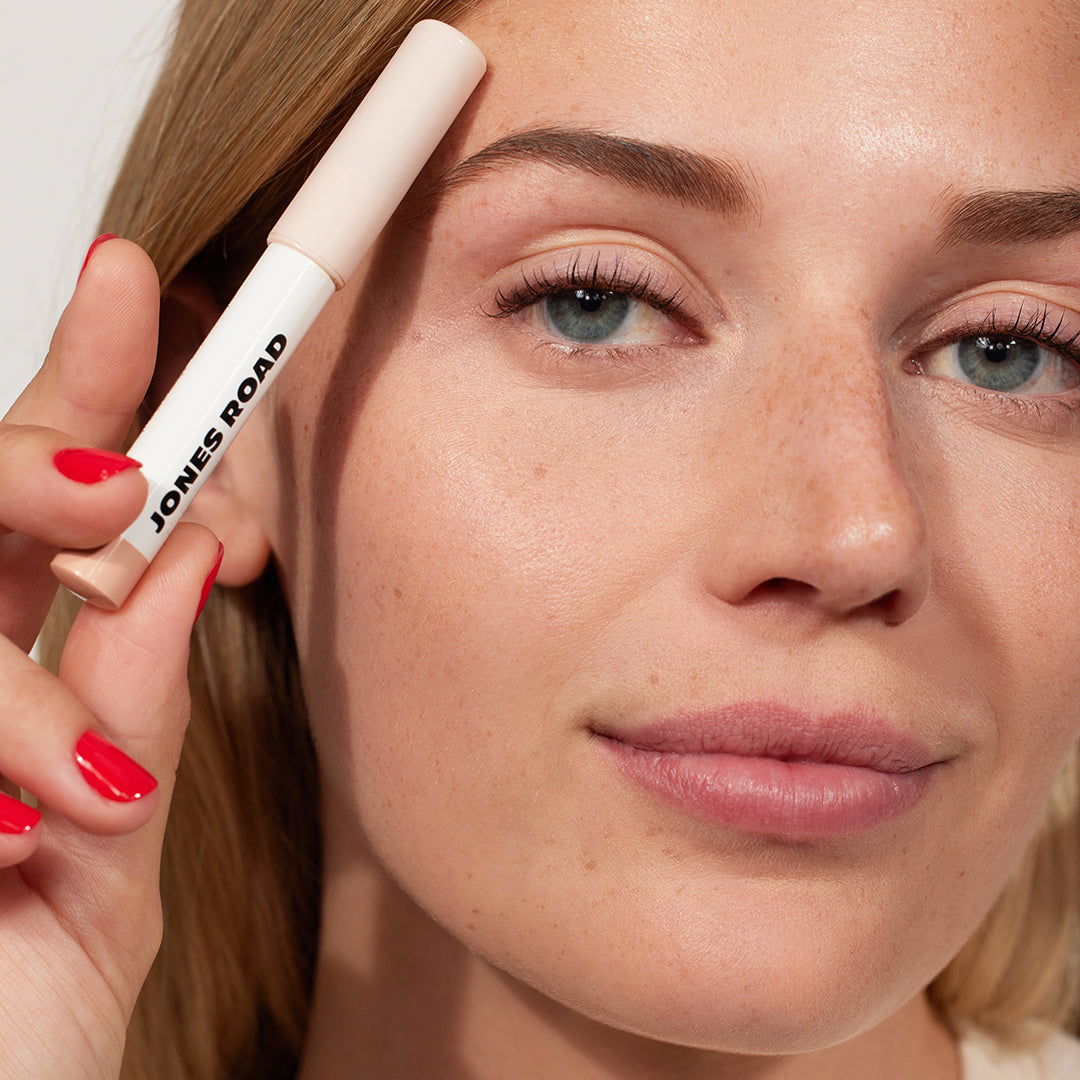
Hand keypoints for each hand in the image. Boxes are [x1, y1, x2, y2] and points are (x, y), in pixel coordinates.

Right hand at [0, 238, 220, 1078]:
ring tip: (72, 801)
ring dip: (10, 699)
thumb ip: (129, 719)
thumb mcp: (103, 874)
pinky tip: (2, 851)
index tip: (140, 286)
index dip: (86, 388)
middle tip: (115, 489)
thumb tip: (180, 567)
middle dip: (26, 469)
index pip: (37, 501)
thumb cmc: (22, 1049)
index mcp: (6, 693)